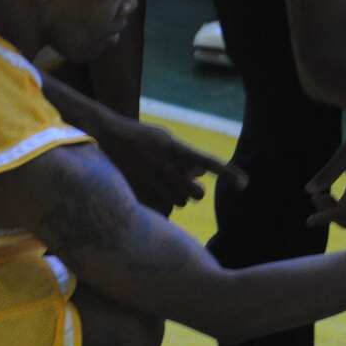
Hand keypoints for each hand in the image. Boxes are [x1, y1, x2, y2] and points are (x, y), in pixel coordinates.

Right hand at [97, 117, 245, 215]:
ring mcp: (154, 184)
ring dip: (176, 197)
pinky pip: (161, 208)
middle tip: (181, 182)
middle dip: (193, 191)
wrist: (101, 139)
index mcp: (176, 150)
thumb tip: (200, 173)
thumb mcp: (164, 139)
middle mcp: (168, 169)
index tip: (244, 183)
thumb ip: (185, 155)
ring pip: (180, 203)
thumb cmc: (137, 137)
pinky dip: (158, 202)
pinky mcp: (141, 196)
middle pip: (197, 194)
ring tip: (158, 181)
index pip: (209, 163)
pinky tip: (145, 188)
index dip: (228, 174)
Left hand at [306, 123, 345, 228]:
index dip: (324, 217)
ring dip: (340, 213)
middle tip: (318, 195)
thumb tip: (309, 191)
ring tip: (328, 195)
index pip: (341, 211)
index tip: (309, 220)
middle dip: (329, 214)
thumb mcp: (345, 152)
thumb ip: (328, 173)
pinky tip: (342, 196)